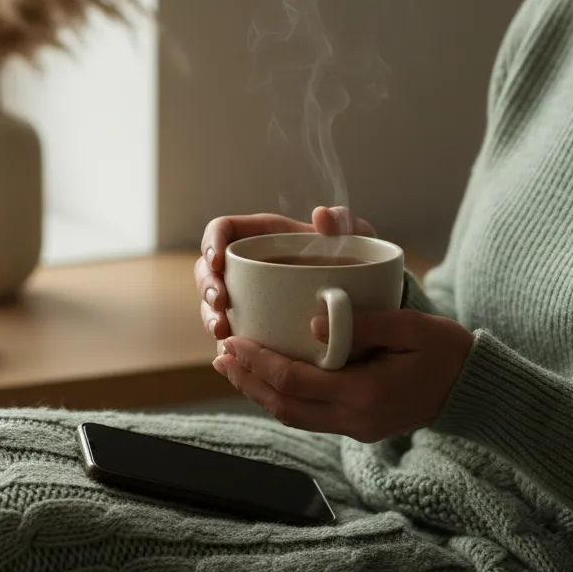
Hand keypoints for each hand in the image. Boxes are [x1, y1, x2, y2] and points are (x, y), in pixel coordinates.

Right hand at [196, 206, 375, 343]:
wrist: (366, 305)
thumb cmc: (356, 264)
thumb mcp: (356, 239)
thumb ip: (345, 222)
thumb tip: (321, 216)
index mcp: (263, 236)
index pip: (223, 230)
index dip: (212, 242)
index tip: (218, 260)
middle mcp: (248, 267)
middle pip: (208, 270)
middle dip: (206, 286)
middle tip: (221, 302)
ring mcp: (246, 298)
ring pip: (212, 304)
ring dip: (209, 317)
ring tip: (223, 332)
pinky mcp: (252, 326)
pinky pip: (230, 335)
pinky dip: (226, 346)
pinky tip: (233, 356)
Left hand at [212, 308, 474, 441]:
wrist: (473, 388)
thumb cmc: (446, 350)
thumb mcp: (412, 327)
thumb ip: (364, 324)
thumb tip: (311, 324)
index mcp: (365, 394)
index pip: (294, 382)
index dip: (258, 362)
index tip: (233, 340)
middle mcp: (355, 419)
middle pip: (284, 406)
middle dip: (247, 380)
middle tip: (220, 354)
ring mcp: (356, 428)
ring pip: (292, 416)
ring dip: (258, 392)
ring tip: (232, 366)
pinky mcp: (358, 428)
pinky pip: (308, 416)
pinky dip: (281, 397)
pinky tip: (267, 377)